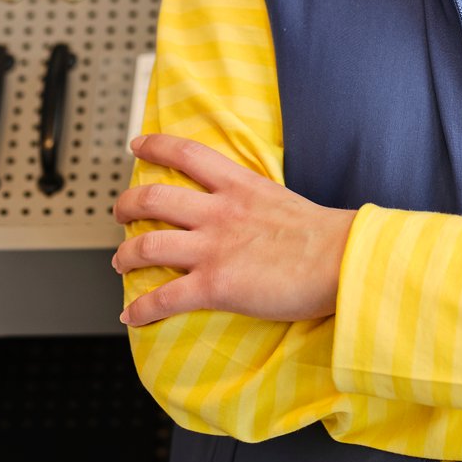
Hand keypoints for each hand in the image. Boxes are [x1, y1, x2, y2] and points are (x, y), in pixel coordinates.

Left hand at [111, 132, 356, 327]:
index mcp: (240, 185)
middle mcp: (219, 212)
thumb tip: (256, 215)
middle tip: (120, 212)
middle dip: (127, 205)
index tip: (138, 144)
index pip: (188, 153)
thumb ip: (258, 204)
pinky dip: (141, 309)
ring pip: (148, 245)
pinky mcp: (214, 284)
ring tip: (120, 262)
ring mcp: (213, 248)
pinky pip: (163, 298)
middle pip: (154, 197)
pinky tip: (132, 316)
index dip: (156, 145)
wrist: (341, 259)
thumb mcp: (284, 201)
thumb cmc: (326, 236)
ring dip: (126, 256)